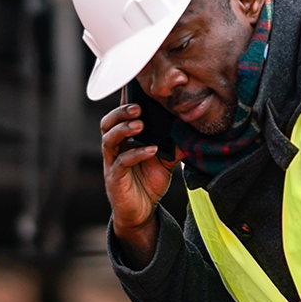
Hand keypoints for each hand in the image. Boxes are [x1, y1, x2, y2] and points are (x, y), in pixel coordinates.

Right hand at [101, 103, 180, 267]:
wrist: (142, 212)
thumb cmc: (148, 183)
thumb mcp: (166, 160)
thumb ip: (175, 144)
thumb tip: (193, 129)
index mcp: (124, 140)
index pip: (120, 116)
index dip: (124, 102)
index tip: (136, 89)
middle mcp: (114, 149)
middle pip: (107, 123)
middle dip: (120, 112)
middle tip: (138, 107)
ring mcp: (112, 163)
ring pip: (108, 139)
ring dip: (123, 129)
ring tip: (139, 124)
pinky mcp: (114, 179)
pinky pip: (121, 162)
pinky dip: (136, 153)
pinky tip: (151, 150)